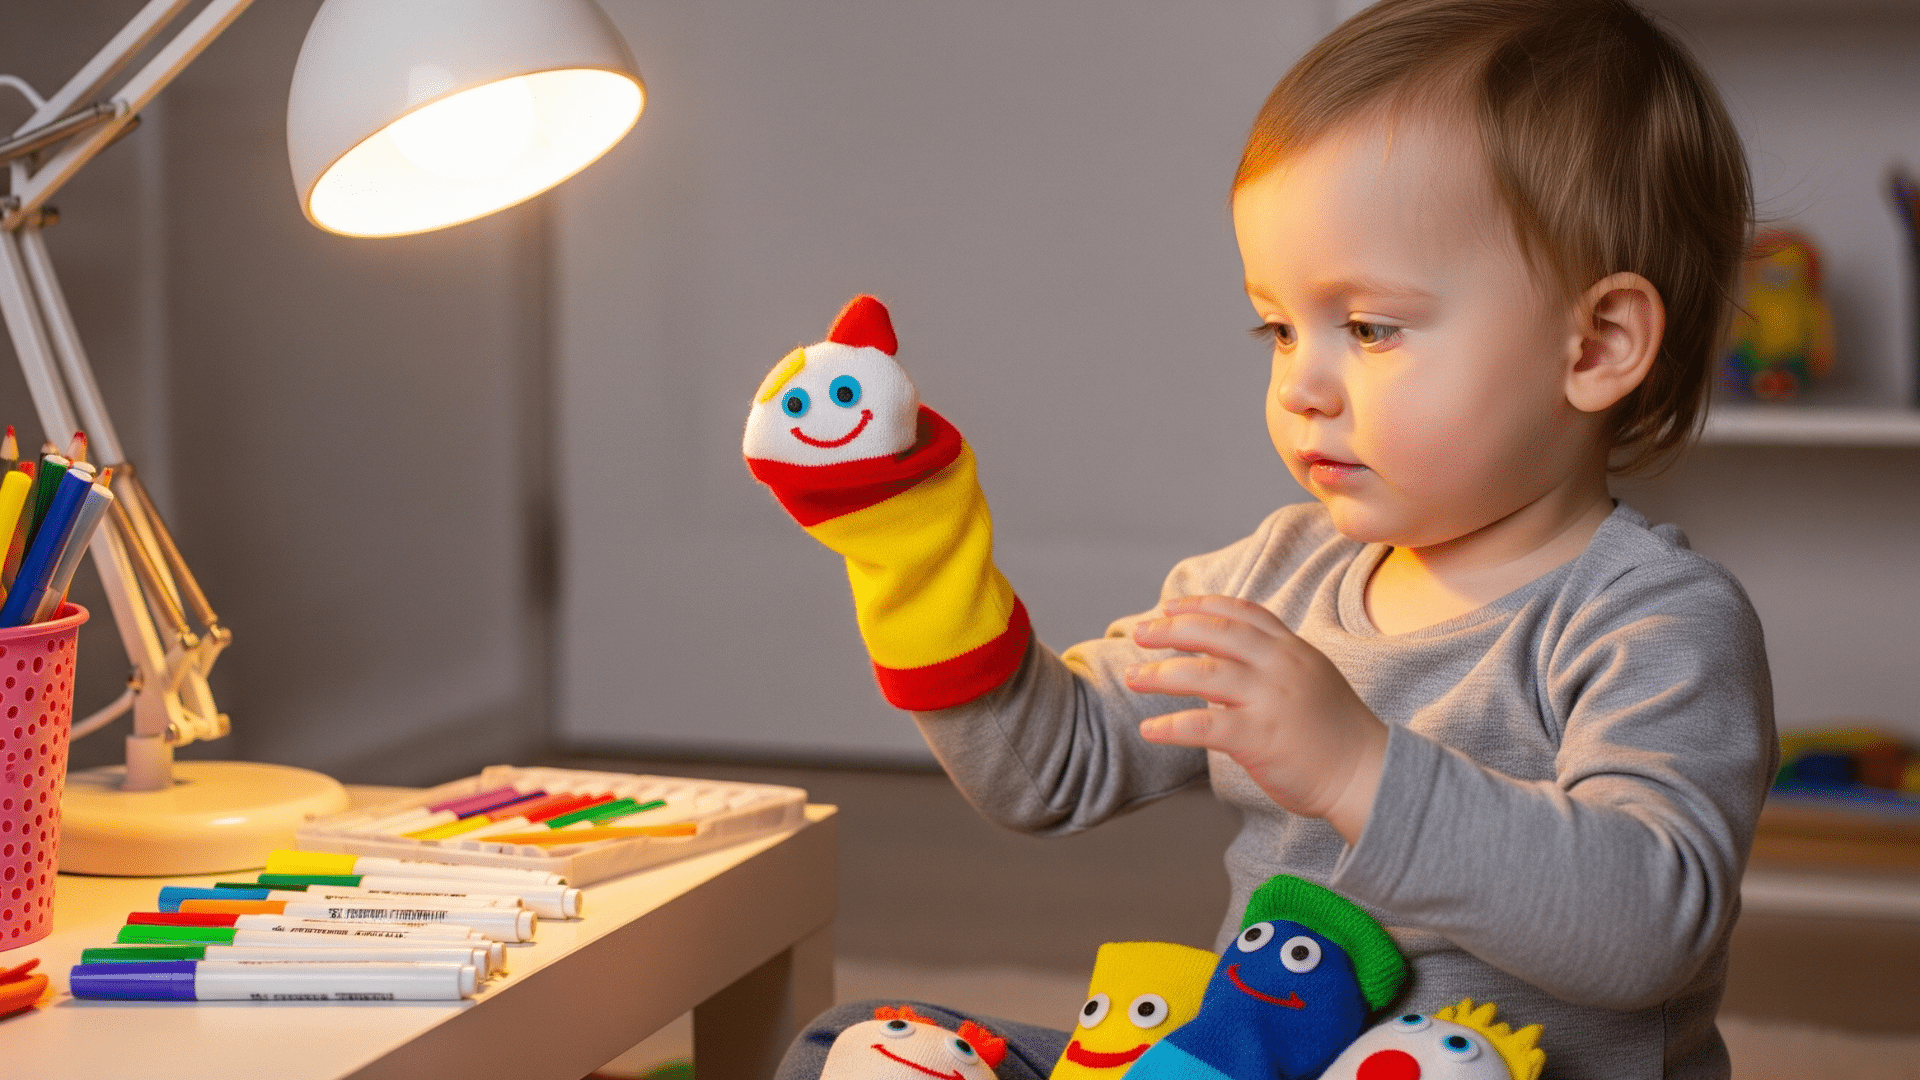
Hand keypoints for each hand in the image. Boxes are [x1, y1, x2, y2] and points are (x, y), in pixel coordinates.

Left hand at [1126, 595, 1387, 843]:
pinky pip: (1204, 725)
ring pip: (1203, 674)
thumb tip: (1222, 662)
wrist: (1367, 774)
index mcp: (1292, 650)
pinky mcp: (1260, 737)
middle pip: (1216, 633)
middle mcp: (1281, 666)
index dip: (1202, 605)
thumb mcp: (1310, 680)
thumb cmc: (1336, 734)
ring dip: (1160, 675)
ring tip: (1132, 678)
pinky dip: (1171, 726)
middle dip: (1171, 629)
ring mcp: (1270, 700)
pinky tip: (1149, 728)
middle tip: (1139, 633)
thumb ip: (1270, 666)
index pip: (1242, 613)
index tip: (1171, 605)